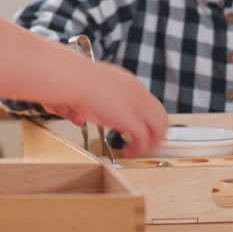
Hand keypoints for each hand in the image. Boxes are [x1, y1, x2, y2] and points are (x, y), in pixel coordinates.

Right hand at [42, 61, 167, 156]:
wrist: (74, 79)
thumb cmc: (72, 80)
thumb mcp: (82, 90)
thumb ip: (83, 104)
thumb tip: (78, 118)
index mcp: (128, 82)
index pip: (148, 101)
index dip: (145, 117)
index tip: (137, 127)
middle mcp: (138, 93)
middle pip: (161, 115)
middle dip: (155, 132)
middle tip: (144, 143)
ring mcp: (138, 107)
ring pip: (159, 128)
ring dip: (151, 142)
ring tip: (138, 150)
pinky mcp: (133, 121)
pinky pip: (144, 140)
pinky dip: (138, 149)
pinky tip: (128, 152)